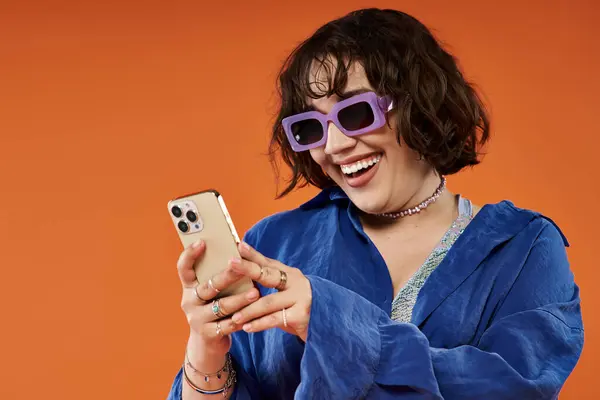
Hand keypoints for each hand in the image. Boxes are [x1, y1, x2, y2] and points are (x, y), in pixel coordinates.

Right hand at [177, 240, 259, 355]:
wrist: (207, 342)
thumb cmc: (214, 307)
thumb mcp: (211, 292)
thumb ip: (218, 276)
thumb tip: (239, 250)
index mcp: (189, 286)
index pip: (183, 267)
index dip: (190, 254)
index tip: (202, 242)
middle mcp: (189, 301)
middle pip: (208, 286)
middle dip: (227, 276)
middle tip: (243, 267)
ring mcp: (197, 318)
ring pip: (221, 306)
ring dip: (240, 299)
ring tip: (256, 292)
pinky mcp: (208, 334)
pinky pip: (228, 325)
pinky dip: (242, 318)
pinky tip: (255, 314)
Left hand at [229, 242, 311, 341]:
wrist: (329, 325)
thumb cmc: (300, 308)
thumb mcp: (287, 293)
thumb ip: (270, 285)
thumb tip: (242, 276)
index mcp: (290, 274)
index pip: (268, 263)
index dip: (253, 254)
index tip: (238, 245)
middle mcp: (296, 282)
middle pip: (268, 275)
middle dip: (248, 268)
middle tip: (230, 263)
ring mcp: (300, 298)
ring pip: (268, 302)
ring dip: (248, 309)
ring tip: (233, 316)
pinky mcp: (301, 315)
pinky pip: (274, 319)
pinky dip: (259, 324)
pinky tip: (246, 328)